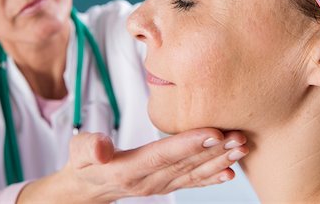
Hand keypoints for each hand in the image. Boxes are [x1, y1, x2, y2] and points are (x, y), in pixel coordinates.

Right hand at [18, 128, 247, 202]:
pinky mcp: (165, 185)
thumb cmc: (84, 163)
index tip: (212, 133)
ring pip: (193, 174)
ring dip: (219, 161)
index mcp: (128, 170)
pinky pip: (191, 183)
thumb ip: (88, 147)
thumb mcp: (78, 152)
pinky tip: (229, 173)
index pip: (162, 155)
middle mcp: (148, 181)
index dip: (187, 145)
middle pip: (185, 165)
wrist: (89, 186)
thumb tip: (100, 147)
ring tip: (241, 148)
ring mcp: (158, 186)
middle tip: (239, 137)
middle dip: (214, 151)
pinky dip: (211, 178)